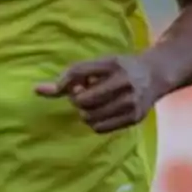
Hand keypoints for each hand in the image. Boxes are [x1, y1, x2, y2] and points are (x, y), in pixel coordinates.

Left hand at [35, 55, 159, 133]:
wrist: (156, 74)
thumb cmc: (119, 68)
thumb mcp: (99, 64)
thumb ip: (70, 75)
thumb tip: (36, 90)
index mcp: (112, 64)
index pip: (78, 72)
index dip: (65, 82)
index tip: (63, 87)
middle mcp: (123, 82)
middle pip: (83, 100)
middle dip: (77, 99)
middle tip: (83, 94)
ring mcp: (131, 102)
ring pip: (90, 116)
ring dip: (84, 112)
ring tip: (92, 104)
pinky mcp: (134, 118)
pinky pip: (100, 128)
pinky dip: (94, 122)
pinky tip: (100, 113)